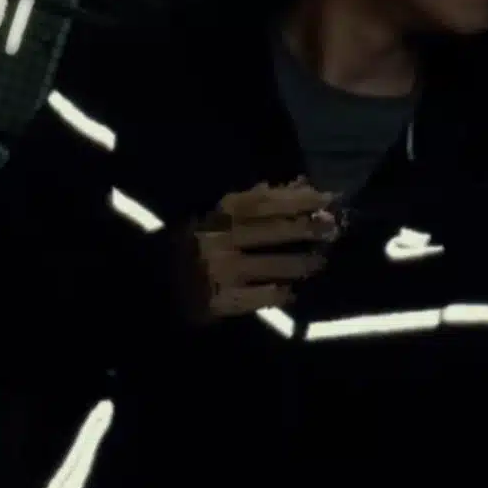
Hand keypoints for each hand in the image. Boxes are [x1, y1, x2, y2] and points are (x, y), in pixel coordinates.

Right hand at [183, 178, 337, 321]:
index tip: (323, 197)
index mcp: (213, 216)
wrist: (153, 284)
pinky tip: (292, 291)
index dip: (294, 198)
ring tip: (319, 261)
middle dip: (306, 228)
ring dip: (300, 263)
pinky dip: (279, 293)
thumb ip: (246, 204)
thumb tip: (288, 186)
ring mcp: (222, 272)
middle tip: (334, 228)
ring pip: (272, 266)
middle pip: (271, 230)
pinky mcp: (223, 301)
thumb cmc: (185, 247)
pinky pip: (262, 296)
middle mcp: (219, 239)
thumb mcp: (208, 218)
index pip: (262, 202)